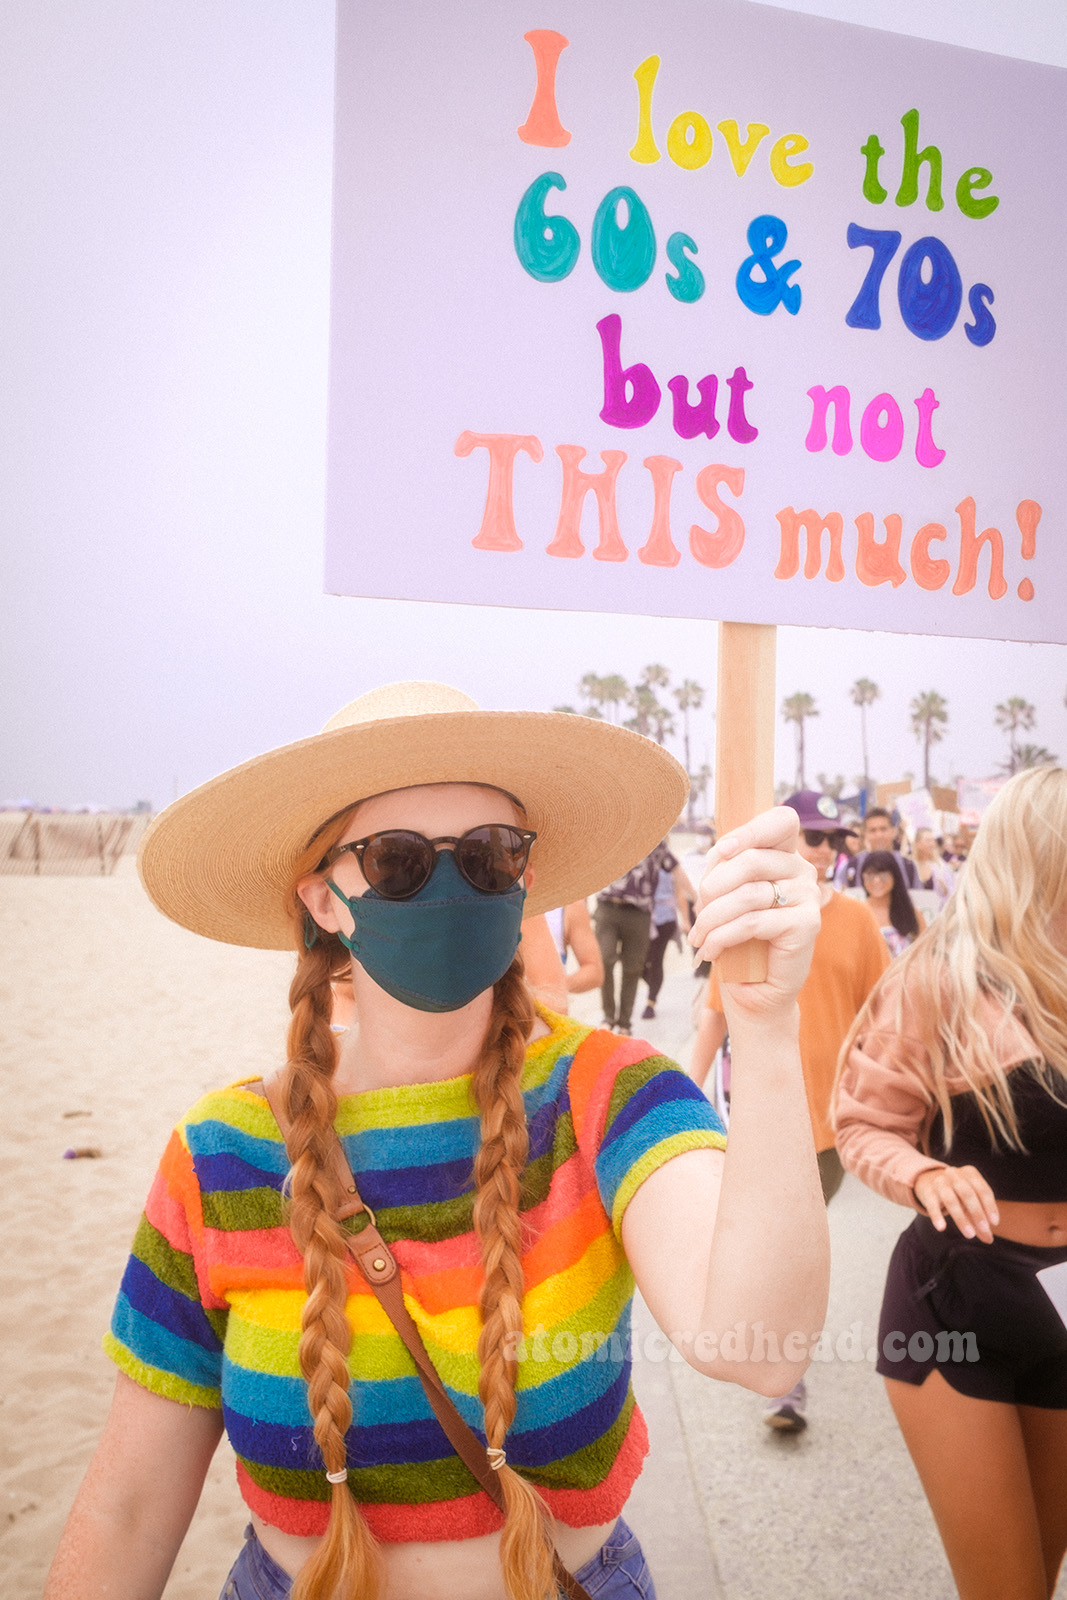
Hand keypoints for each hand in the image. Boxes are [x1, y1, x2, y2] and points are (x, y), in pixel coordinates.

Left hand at [687, 807, 819, 1017]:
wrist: (754, 989)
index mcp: (784, 856)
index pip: (782, 821)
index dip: (751, 830)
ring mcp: (809, 897)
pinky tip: (709, 951)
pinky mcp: (807, 925)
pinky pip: (752, 922)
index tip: (723, 851)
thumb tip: (721, 850)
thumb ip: (726, 866)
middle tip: (699, 912)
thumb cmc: (737, 938)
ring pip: (748, 894)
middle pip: (752, 859)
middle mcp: (803, 871)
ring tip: (698, 937)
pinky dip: (722, 937)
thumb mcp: (726, 895)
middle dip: (713, 887)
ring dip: (711, 918)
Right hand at [914, 1165, 999, 1241]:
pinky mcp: (927, 1192)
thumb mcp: (971, 1203)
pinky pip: (932, 1205)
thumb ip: (980, 1220)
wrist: (932, 1181)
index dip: (990, 1207)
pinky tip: (941, 1228)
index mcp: (970, 1174)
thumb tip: (989, 1239)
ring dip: (961, 1219)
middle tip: (984, 1230)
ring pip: (951, 1200)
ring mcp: (940, 1182)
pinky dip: (937, 1216)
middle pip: (967, 1194)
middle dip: (977, 1213)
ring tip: (970, 1235)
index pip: (983, 1190)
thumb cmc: (959, 1194)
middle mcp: (954, 1174)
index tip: (994, 1224)